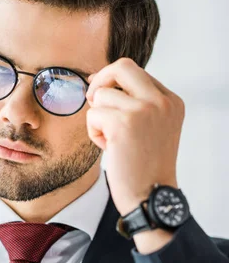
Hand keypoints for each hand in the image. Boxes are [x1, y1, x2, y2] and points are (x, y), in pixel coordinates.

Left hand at [86, 58, 184, 216]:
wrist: (150, 196)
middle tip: (92, 100)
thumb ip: (135, 103)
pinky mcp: (124, 123)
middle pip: (122, 67)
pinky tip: (109, 148)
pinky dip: (94, 132)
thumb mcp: (151, 127)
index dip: (112, 79)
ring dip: (98, 118)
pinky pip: (93, 115)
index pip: (136, 72)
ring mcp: (145, 110)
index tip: (100, 94)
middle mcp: (162, 101)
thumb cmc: (145, 166)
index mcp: (171, 101)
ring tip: (111, 140)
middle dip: (100, 80)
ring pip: (101, 95)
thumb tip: (96, 80)